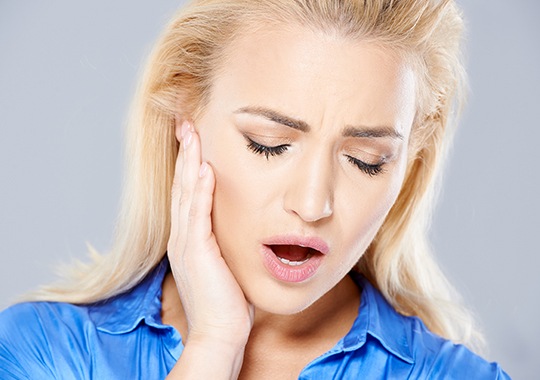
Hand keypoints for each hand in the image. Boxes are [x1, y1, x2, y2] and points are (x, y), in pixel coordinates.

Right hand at [167, 120, 253, 368]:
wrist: (220, 332)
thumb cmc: (227, 300)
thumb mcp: (224, 262)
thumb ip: (223, 239)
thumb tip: (239, 222)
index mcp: (188, 237)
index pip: (187, 191)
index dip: (189, 162)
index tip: (194, 137)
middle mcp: (182, 235)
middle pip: (182, 184)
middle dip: (185, 151)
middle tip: (186, 121)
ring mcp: (186, 242)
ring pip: (186, 192)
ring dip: (189, 160)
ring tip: (192, 132)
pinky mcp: (196, 252)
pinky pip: (197, 214)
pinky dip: (199, 190)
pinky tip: (203, 168)